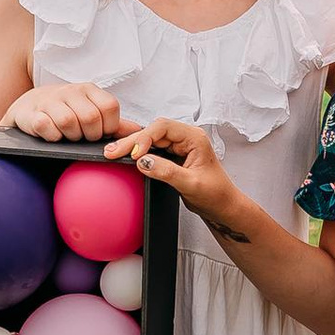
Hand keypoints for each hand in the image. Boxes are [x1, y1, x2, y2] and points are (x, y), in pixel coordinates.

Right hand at [1, 83, 122, 143]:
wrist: (29, 105)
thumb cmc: (66, 110)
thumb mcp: (90, 110)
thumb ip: (113, 122)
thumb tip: (139, 130)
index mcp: (89, 89)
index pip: (110, 107)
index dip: (109, 126)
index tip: (101, 133)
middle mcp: (70, 91)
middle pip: (91, 117)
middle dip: (90, 135)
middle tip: (83, 137)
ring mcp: (50, 100)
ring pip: (68, 122)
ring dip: (71, 136)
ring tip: (68, 136)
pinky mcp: (32, 113)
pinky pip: (46, 126)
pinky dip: (52, 136)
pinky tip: (52, 135)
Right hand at [106, 114, 239, 229]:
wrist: (223, 207)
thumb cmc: (216, 194)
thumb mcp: (191, 184)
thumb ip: (167, 172)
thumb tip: (144, 162)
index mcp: (195, 138)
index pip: (163, 127)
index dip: (145, 138)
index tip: (135, 154)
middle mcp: (186, 138)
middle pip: (153, 132)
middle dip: (132, 141)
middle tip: (112, 152)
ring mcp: (179, 147)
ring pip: (150, 140)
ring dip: (132, 146)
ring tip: (112, 153)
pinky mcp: (172, 157)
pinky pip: (152, 150)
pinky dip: (138, 154)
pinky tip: (125, 157)